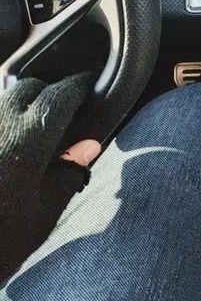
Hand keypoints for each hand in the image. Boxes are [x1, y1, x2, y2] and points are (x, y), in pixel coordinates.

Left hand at [0, 75, 94, 280]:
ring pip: (2, 101)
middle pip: (26, 89)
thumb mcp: (43, 216)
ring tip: (31, 127)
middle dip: (48, 92)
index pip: (58, 97)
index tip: (89, 87)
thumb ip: (67, 174)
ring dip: (20, 106)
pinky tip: (7, 145)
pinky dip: (4, 125)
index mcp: (26, 145)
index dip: (77, 87)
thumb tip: (89, 144)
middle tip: (62, 108)